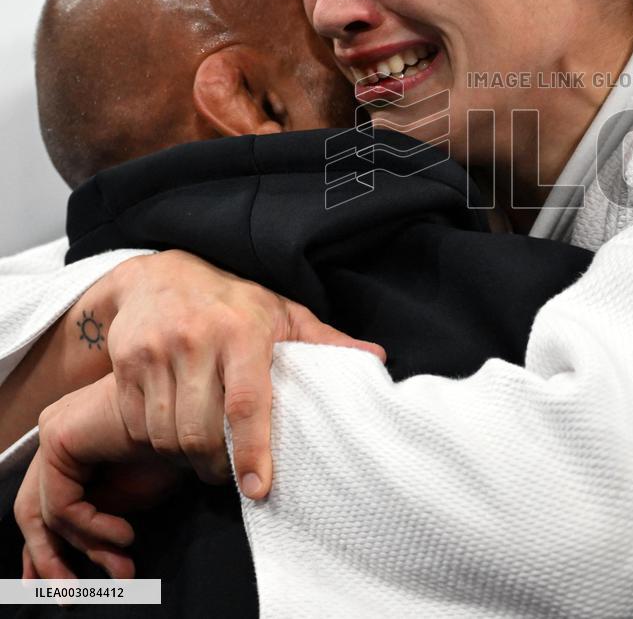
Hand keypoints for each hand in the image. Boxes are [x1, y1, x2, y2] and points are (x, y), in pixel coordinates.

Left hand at [14, 373, 171, 579]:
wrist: (200, 413)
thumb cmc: (179, 445)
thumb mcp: (134, 491)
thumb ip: (102, 513)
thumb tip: (84, 554)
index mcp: (75, 438)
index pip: (49, 502)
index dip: (58, 548)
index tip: (81, 584)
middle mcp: (58, 430)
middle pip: (36, 511)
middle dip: (53, 560)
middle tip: (73, 597)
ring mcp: (54, 431)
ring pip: (45, 513)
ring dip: (81, 550)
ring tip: (119, 568)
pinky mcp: (59, 438)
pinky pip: (61, 505)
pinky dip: (92, 528)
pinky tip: (126, 535)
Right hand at [104, 251, 385, 497]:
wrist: (158, 275)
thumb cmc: (232, 301)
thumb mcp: (281, 312)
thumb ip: (324, 340)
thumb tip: (376, 358)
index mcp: (243, 331)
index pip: (246, 404)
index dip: (252, 452)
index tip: (258, 489)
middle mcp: (197, 340)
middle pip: (199, 432)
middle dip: (215, 465)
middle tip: (228, 470)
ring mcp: (156, 352)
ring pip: (166, 436)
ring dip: (184, 459)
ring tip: (202, 453)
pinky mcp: (124, 364)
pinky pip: (135, 426)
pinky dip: (153, 442)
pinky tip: (170, 431)